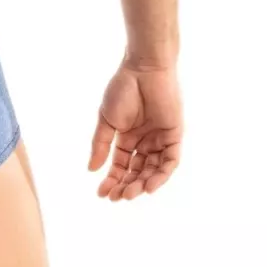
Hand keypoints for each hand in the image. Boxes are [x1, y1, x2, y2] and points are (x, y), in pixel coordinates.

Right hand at [88, 59, 181, 199]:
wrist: (143, 70)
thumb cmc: (122, 90)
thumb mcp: (106, 120)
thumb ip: (101, 145)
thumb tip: (91, 169)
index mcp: (127, 137)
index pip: (121, 164)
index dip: (112, 179)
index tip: (101, 193)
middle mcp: (145, 141)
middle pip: (137, 170)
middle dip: (127, 185)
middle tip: (117, 197)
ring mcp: (160, 139)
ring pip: (153, 170)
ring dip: (142, 184)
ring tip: (130, 194)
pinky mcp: (175, 136)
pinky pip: (170, 161)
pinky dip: (161, 175)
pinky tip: (149, 186)